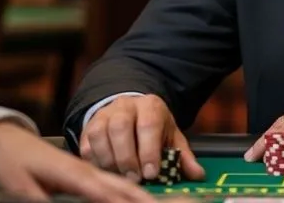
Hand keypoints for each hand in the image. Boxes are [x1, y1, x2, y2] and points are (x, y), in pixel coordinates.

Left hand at [0, 119, 155, 202]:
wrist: (5, 140)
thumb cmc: (10, 161)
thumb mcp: (17, 187)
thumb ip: (39, 199)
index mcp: (70, 173)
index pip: (102, 191)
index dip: (122, 201)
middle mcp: (83, 168)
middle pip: (119, 183)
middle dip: (140, 196)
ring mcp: (85, 167)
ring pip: (118, 180)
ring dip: (138, 191)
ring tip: (153, 201)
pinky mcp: (82, 170)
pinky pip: (110, 179)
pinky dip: (126, 188)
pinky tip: (133, 194)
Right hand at [80, 94, 204, 182]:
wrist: (130, 111)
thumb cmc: (152, 127)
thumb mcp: (170, 136)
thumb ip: (182, 156)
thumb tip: (198, 174)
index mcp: (150, 105)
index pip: (148, 124)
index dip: (149, 150)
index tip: (152, 173)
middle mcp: (125, 106)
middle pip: (121, 127)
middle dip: (127, 157)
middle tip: (135, 178)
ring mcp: (105, 115)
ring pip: (100, 134)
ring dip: (109, 160)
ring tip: (120, 177)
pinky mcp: (89, 127)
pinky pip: (86, 145)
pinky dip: (95, 162)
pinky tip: (106, 172)